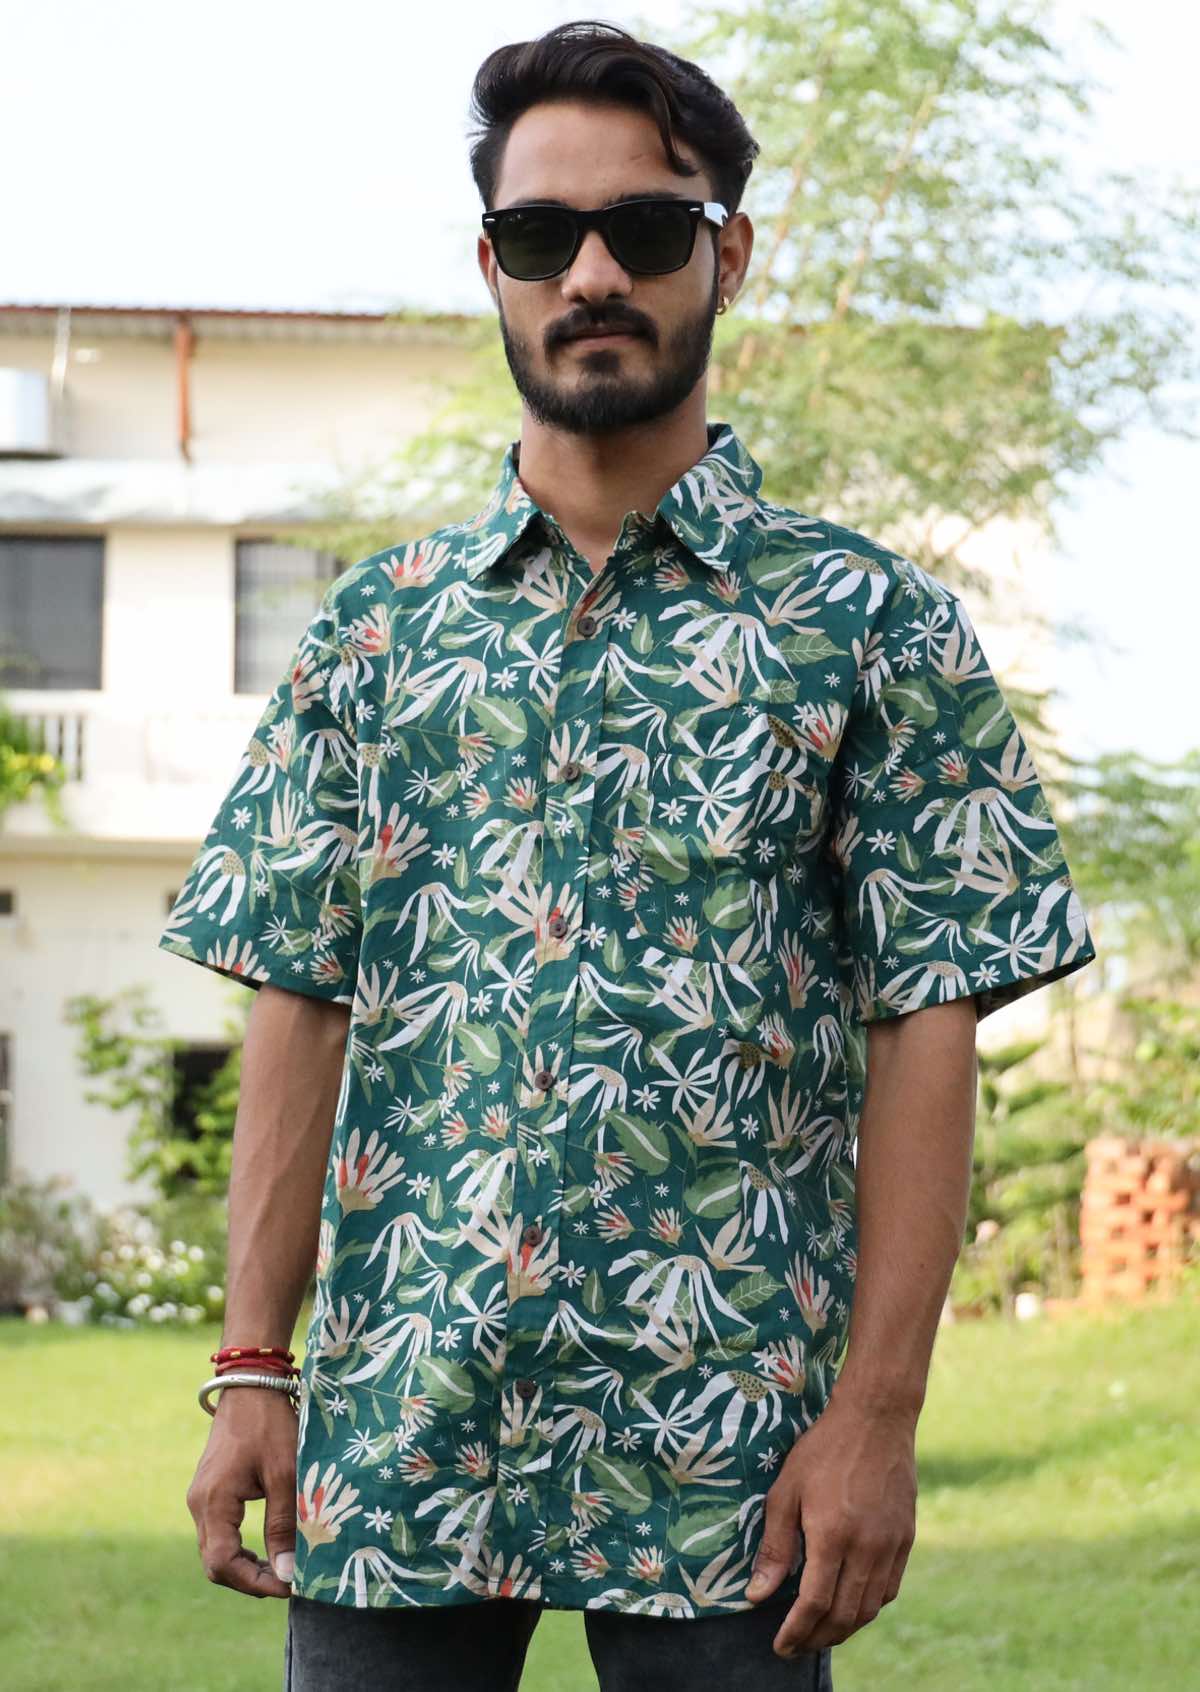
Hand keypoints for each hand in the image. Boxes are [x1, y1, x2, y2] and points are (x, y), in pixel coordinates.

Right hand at [186, 1386, 299, 1597]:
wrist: (252, 1384)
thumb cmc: (270, 1425)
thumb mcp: (284, 1473)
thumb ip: (283, 1523)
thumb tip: (286, 1573)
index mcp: (213, 1502)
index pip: (222, 1564)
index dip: (253, 1583)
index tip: (287, 1587)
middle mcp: (199, 1504)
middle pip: (215, 1563)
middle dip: (250, 1579)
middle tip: (287, 1583)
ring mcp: (201, 1498)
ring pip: (215, 1550)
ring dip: (245, 1566)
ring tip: (281, 1570)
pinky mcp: (209, 1491)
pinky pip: (219, 1533)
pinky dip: (240, 1549)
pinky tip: (266, 1550)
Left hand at [745, 1389, 917, 1655]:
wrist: (876, 1418)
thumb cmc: (823, 1450)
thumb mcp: (786, 1491)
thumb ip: (775, 1547)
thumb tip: (757, 1595)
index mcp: (833, 1536)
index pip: (815, 1605)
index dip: (796, 1632)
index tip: (780, 1646)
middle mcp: (867, 1548)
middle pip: (844, 1616)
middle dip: (818, 1638)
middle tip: (797, 1645)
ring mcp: (891, 1545)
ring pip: (869, 1608)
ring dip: (844, 1628)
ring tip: (820, 1632)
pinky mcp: (906, 1539)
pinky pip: (889, 1589)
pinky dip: (868, 1606)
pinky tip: (851, 1604)